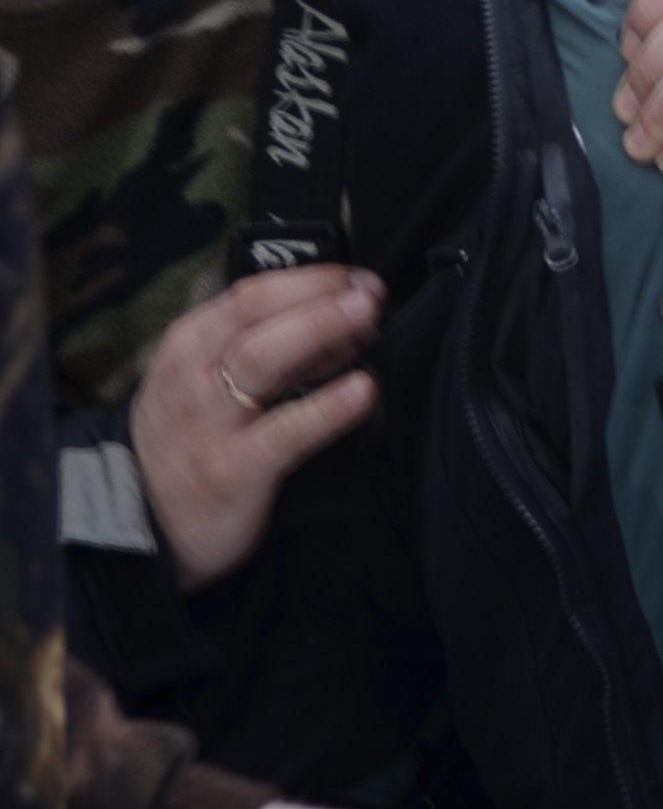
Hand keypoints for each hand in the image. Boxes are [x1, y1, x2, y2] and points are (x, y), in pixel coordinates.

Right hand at [132, 266, 382, 590]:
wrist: (146, 530)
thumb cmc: (192, 441)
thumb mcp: (206, 384)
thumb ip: (264, 347)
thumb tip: (341, 311)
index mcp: (187, 347)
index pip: (248, 295)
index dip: (309, 279)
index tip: (357, 277)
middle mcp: (190, 378)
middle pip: (253, 315)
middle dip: (316, 294)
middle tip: (371, 291)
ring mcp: (207, 424)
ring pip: (259, 360)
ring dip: (318, 329)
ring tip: (366, 319)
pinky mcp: (230, 471)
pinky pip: (282, 433)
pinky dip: (326, 409)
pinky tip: (363, 390)